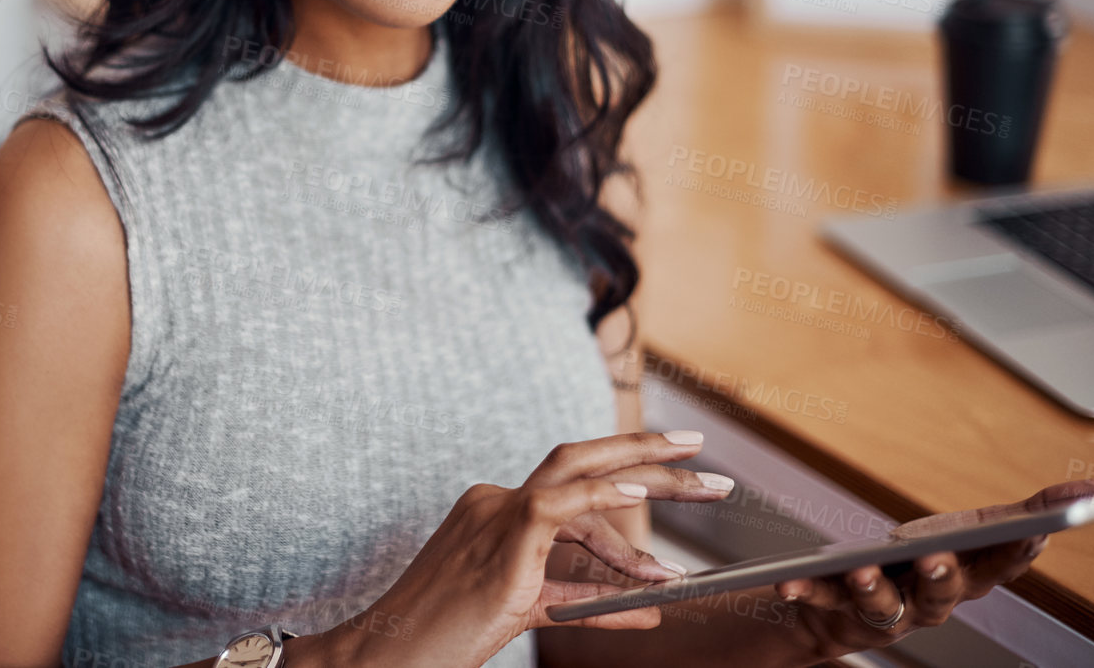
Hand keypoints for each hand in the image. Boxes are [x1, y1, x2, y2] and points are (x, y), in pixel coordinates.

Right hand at [325, 431, 734, 667]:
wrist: (388, 654)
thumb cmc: (446, 636)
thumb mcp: (530, 612)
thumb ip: (587, 604)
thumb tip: (650, 609)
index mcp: (496, 512)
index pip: (572, 484)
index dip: (623, 472)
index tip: (671, 467)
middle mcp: (495, 501)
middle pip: (579, 457)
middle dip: (643, 446)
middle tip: (700, 446)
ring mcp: (496, 515)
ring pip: (582, 478)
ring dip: (651, 481)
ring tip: (704, 491)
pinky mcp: (503, 539)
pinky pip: (564, 506)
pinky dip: (605, 497)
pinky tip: (642, 497)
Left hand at [773, 478, 1093, 658]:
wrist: (847, 609)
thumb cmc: (915, 565)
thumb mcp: (970, 535)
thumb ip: (1025, 516)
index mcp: (964, 576)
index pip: (999, 566)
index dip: (1017, 551)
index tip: (1037, 528)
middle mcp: (927, 599)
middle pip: (942, 594)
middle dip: (943, 577)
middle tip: (938, 558)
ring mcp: (883, 608)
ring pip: (882, 606)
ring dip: (875, 589)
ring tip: (864, 571)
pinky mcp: (837, 608)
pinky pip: (819, 600)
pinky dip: (805, 590)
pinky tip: (786, 583)